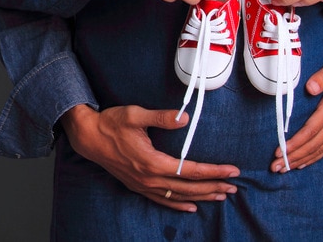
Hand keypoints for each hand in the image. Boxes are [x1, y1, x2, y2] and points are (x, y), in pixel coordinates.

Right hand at [60, 104, 238, 211]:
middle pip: (189, 187)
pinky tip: (191, 207)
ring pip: (178, 196)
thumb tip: (185, 118)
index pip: (191, 170)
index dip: (214, 171)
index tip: (232, 170)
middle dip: (214, 187)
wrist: (89, 137)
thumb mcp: (136, 114)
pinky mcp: (137, 186)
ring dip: (201, 197)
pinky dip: (179, 205)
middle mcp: (149, 178)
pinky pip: (162, 200)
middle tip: (234, 187)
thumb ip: (162, 117)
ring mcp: (143, 185)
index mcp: (152, 161)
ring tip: (221, 196)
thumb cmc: (112, 123)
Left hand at [270, 35, 322, 172]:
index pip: (312, 129)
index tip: (280, 151)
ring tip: (284, 168)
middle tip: (275, 167)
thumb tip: (311, 87)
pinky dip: (315, 156)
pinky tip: (303, 162)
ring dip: (302, 160)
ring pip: (321, 148)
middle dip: (294, 157)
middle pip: (315, 144)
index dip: (296, 142)